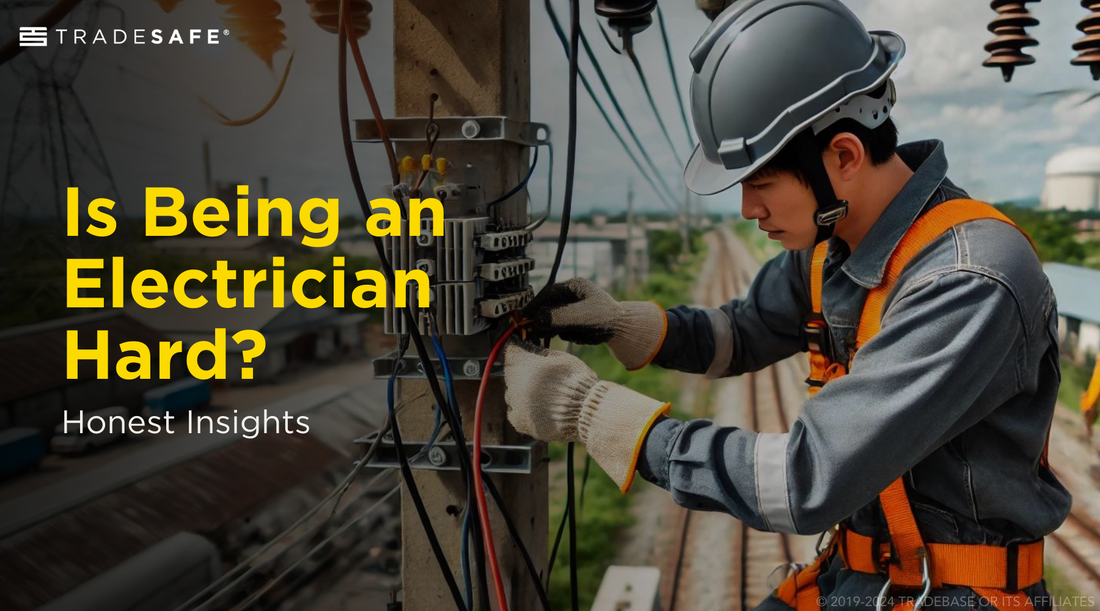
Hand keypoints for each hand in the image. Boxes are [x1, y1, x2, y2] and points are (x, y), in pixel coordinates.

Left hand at [503, 339, 670, 491]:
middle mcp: (517, 385)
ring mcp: (517, 405)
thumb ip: (539, 352)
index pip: (509, 351)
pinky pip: (515, 412)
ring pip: (512, 394)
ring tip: (545, 395)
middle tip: (542, 377)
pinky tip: (541, 408)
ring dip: (522, 392)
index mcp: (526, 365)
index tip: (522, 351)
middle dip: (522, 373)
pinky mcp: (521, 423)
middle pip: (511, 374)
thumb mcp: (561, 358)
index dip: (517, 349)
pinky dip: (524, 409)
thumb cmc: (579, 383)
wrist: (588, 412)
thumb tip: (528, 348)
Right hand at [522, 278, 667, 369]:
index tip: (526, 316)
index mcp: (574, 286)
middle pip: (549, 306)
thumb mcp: (581, 316)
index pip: (548, 292)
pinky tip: (581, 335)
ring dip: (557, 328)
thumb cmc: (605, 318)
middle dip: (546, 319)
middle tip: (538, 330)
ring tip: (572, 332)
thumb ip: (559, 317)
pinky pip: (563, 327)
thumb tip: (537, 319)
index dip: (536, 305)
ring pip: (554, 318)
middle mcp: (573, 294)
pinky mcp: (576, 319)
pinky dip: (567, 333)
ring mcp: (574, 307)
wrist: (623, 330)